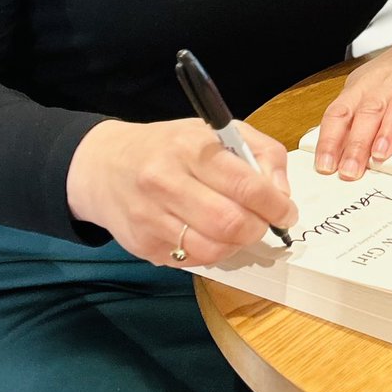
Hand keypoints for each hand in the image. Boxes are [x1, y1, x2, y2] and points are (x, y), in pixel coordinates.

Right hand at [66, 117, 296, 266]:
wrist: (106, 165)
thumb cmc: (171, 146)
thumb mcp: (217, 131)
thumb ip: (260, 153)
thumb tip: (281, 193)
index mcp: (192, 147)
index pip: (246, 185)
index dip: (275, 205)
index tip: (286, 211)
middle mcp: (167, 181)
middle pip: (231, 223)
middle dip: (259, 228)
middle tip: (263, 223)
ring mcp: (152, 217)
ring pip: (213, 249)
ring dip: (237, 245)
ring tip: (237, 230)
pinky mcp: (143, 245)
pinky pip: (192, 261)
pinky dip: (211, 253)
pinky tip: (209, 234)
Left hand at [313, 35, 391, 180]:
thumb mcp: (366, 92)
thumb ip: (353, 121)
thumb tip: (334, 159)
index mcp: (362, 86)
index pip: (340, 112)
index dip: (331, 139)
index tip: (326, 166)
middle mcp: (387, 82)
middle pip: (369, 110)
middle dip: (357, 142)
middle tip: (350, 170)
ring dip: (389, 128)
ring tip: (380, 154)